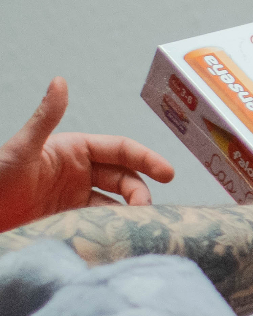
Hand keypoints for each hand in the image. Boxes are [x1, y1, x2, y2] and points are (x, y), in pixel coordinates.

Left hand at [0, 78, 174, 231]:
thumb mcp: (22, 147)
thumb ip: (46, 117)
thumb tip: (60, 81)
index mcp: (74, 149)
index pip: (120, 149)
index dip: (146, 159)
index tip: (167, 173)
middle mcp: (80, 171)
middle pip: (124, 178)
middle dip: (139, 191)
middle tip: (144, 210)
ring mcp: (75, 196)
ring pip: (115, 202)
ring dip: (128, 212)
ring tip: (134, 226)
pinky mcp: (70, 219)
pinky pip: (100, 221)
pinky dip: (112, 227)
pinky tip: (117, 234)